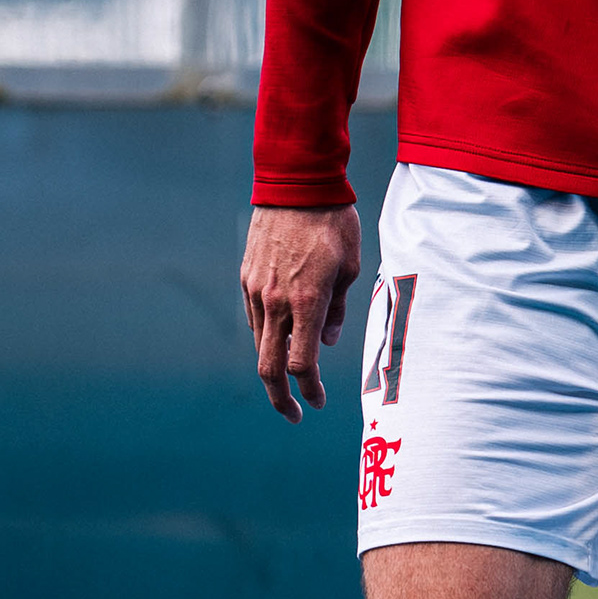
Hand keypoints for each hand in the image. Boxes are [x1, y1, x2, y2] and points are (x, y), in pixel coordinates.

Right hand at [240, 203, 361, 420]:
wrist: (296, 184)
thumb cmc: (333, 222)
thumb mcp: (351, 268)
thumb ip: (337, 311)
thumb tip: (326, 342)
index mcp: (306, 302)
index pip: (302, 364)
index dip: (311, 390)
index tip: (319, 403)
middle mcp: (276, 302)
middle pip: (268, 368)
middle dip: (281, 399)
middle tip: (294, 415)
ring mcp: (256, 290)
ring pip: (259, 343)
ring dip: (273, 364)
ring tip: (291, 376)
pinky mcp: (246, 277)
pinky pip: (255, 317)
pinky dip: (267, 334)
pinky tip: (283, 334)